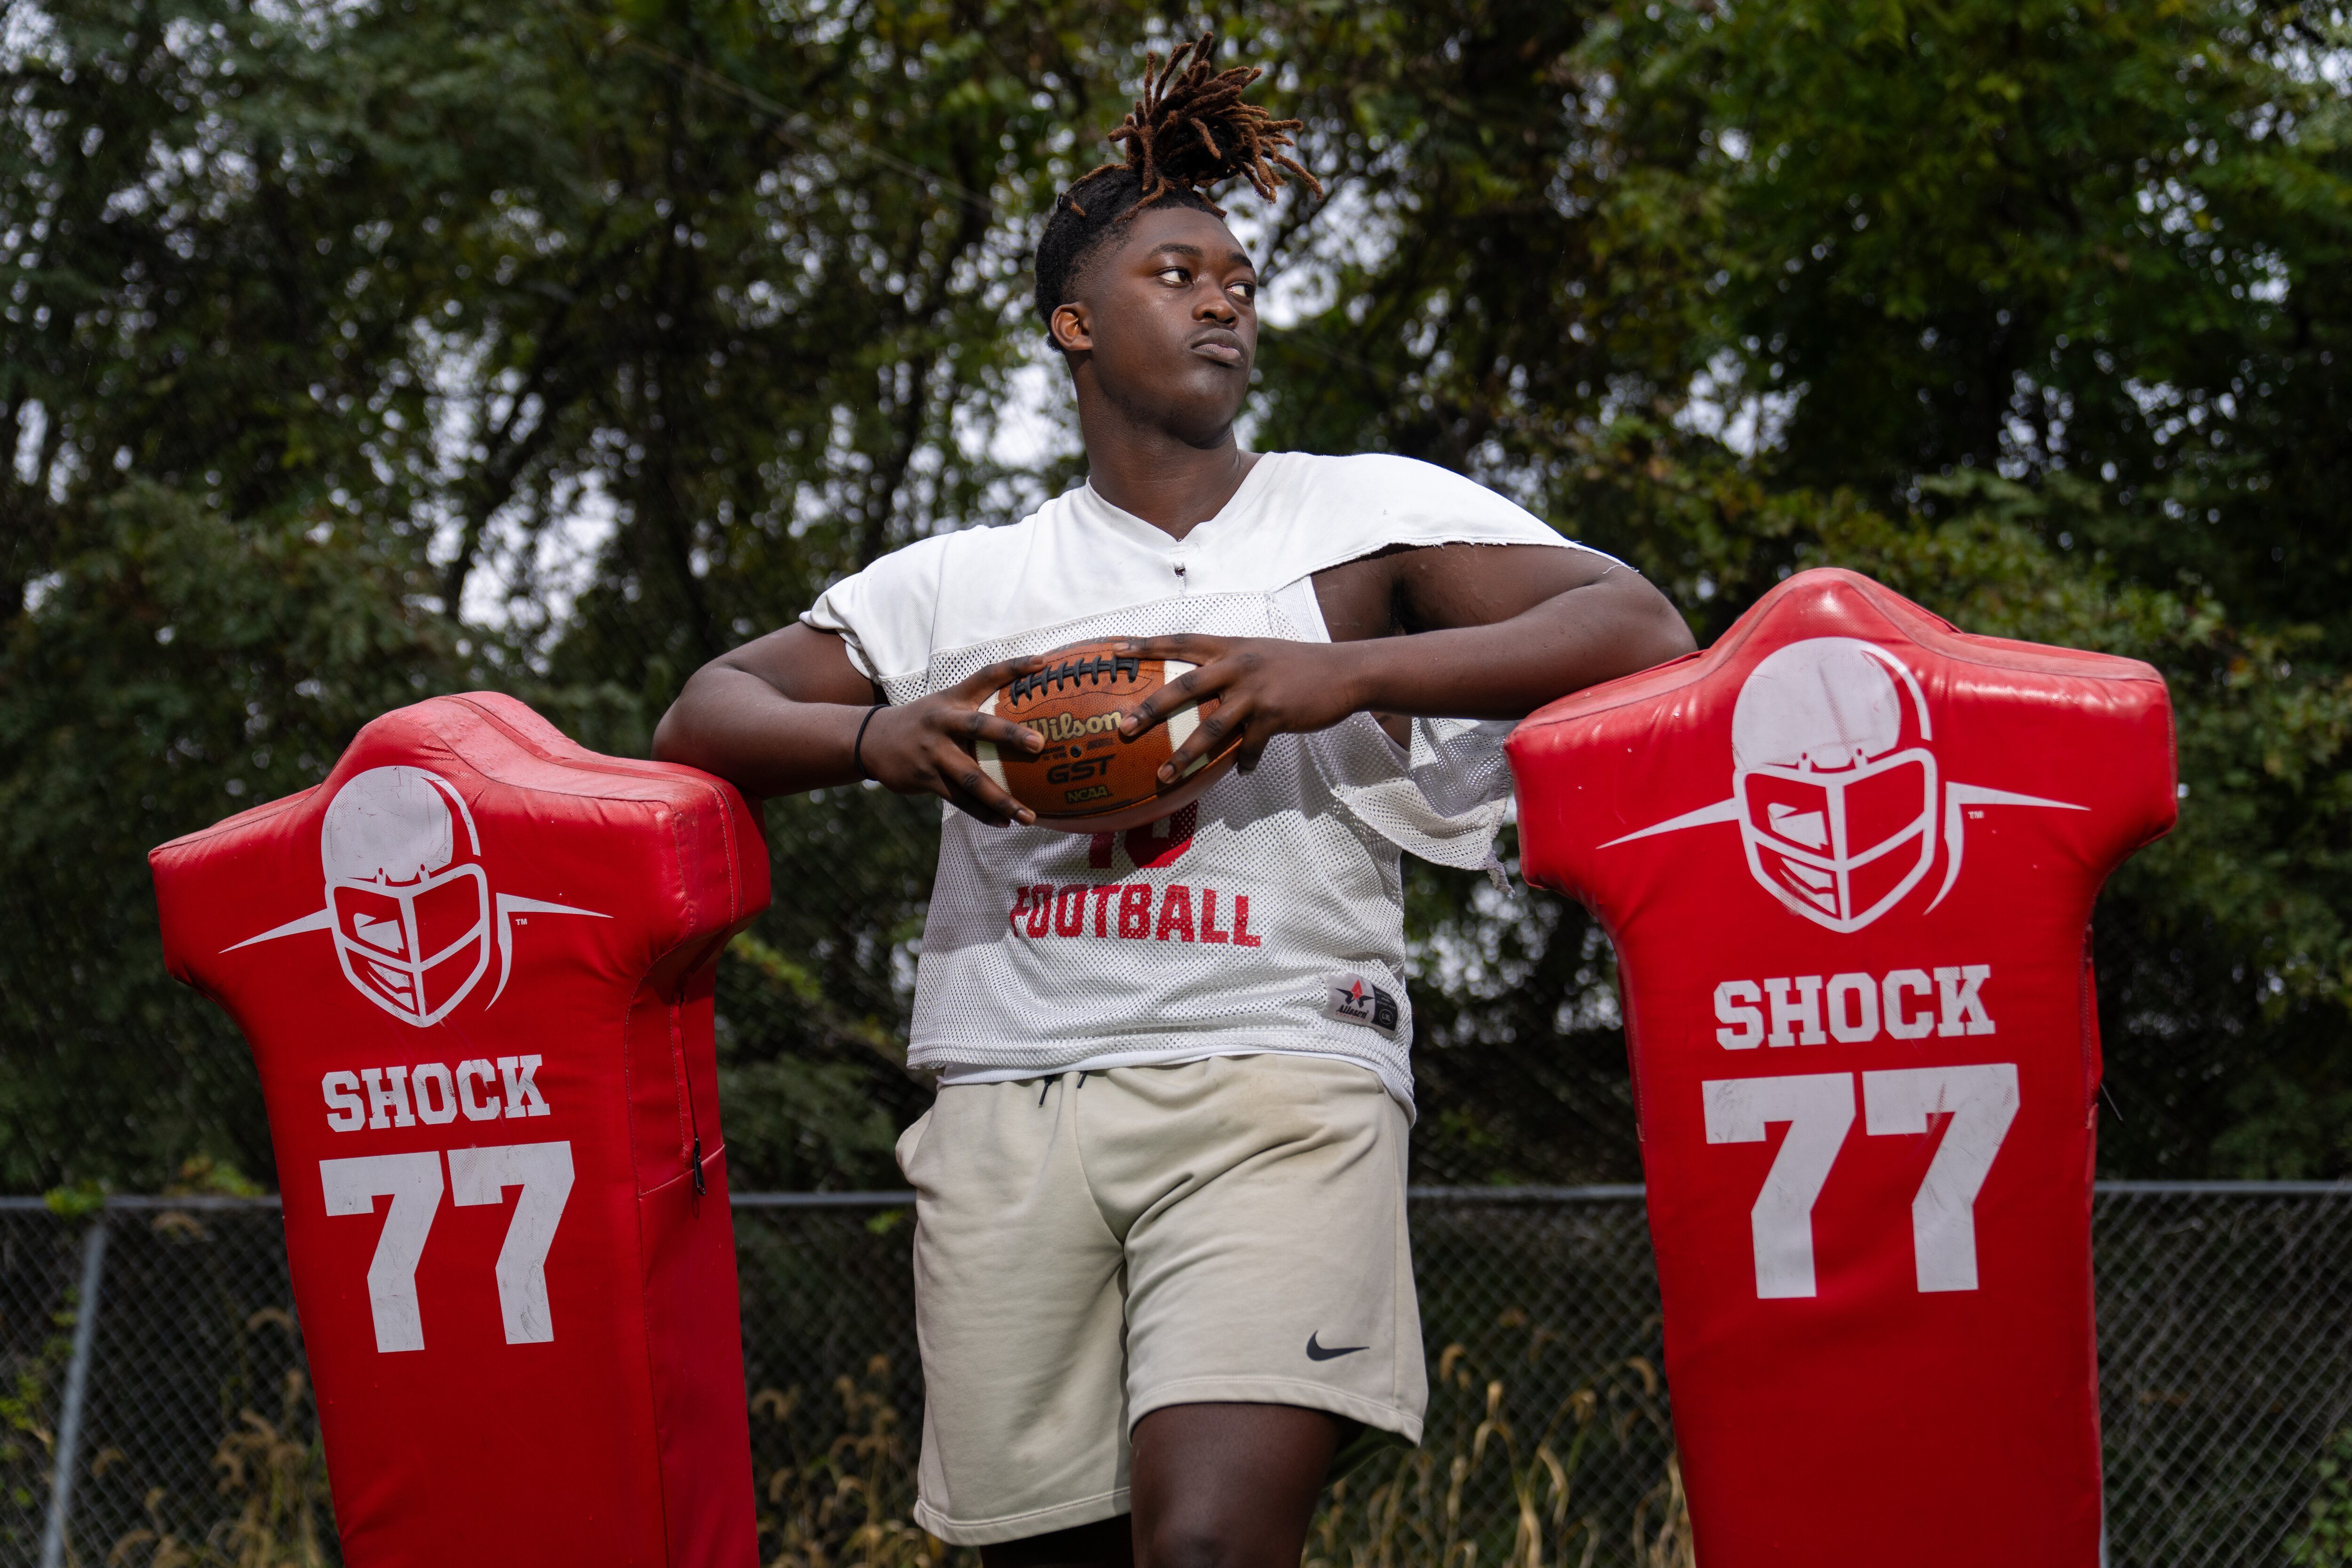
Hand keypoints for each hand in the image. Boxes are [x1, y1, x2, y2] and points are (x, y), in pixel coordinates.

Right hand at [858, 657, 1046, 825]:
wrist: (872, 740)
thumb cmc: (925, 721)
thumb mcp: (946, 703)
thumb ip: (978, 702)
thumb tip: (1026, 705)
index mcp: (953, 699)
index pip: (985, 676)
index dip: (1012, 667)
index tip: (1041, 663)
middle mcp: (943, 722)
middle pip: (979, 727)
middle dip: (1010, 735)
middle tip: (1039, 745)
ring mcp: (934, 752)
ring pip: (972, 778)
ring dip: (1002, 799)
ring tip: (1029, 815)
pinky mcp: (926, 778)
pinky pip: (959, 800)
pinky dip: (983, 813)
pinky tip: (1004, 823)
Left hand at [1115, 636, 1362, 782]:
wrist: (1344, 672)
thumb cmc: (1297, 665)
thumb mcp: (1258, 653)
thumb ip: (1229, 663)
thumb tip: (1201, 683)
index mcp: (1230, 646)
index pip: (1180, 641)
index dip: (1146, 645)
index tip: (1113, 650)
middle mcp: (1238, 665)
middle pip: (1185, 685)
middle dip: (1152, 707)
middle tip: (1124, 726)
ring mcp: (1256, 691)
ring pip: (1212, 727)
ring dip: (1185, 754)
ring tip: (1164, 774)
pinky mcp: (1275, 716)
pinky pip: (1249, 747)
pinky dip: (1242, 762)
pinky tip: (1240, 771)